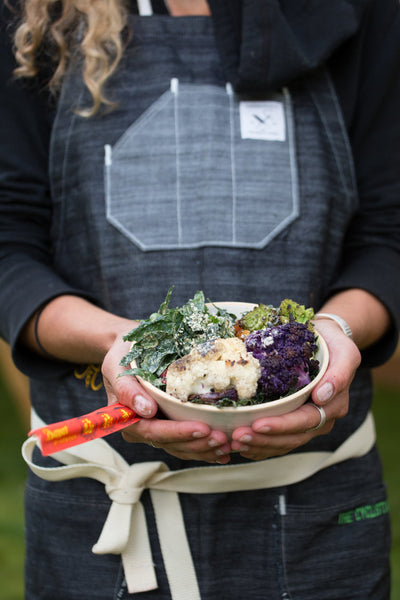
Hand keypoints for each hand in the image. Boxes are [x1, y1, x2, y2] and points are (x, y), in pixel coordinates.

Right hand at [102, 330, 231, 463]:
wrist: (131, 349)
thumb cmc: (124, 355)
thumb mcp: (118, 366)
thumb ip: (128, 390)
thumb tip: (146, 410)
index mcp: (129, 419)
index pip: (155, 432)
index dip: (179, 433)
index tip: (203, 428)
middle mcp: (143, 429)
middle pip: (172, 444)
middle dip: (199, 444)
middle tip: (223, 439)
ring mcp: (159, 430)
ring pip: (183, 448)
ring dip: (206, 449)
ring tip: (228, 445)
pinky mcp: (172, 427)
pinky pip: (189, 443)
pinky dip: (207, 448)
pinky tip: (225, 450)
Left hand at [230, 319, 360, 460]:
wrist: (326, 340)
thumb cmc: (333, 343)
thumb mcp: (344, 352)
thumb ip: (339, 373)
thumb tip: (322, 396)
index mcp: (333, 405)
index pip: (306, 421)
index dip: (282, 425)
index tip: (258, 424)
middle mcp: (321, 418)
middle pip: (292, 437)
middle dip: (264, 439)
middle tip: (238, 436)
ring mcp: (307, 423)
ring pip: (283, 443)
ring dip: (258, 445)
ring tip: (234, 442)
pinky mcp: (294, 422)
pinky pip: (278, 441)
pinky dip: (259, 446)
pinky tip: (240, 446)